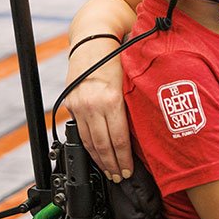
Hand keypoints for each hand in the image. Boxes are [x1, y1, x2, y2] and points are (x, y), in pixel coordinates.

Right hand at [64, 40, 132, 181]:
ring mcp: (79, 106)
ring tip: (109, 172)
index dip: (124, 158)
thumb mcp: (132, 80)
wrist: (92, 41)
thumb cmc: (118, 57)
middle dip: (112, 165)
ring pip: (88, 142)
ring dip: (99, 160)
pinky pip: (79, 132)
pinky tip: (96, 156)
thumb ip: (136, 104)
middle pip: (103, 145)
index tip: (129, 170)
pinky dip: (88, 147)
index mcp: (112, 99)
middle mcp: (93, 105)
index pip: (119, 138)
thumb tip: (147, 130)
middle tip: (121, 177)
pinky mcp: (70, 105)